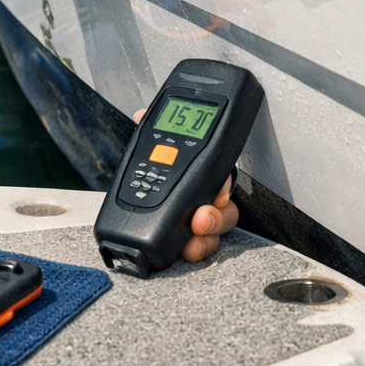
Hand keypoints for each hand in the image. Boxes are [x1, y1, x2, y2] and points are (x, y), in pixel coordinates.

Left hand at [132, 108, 239, 262]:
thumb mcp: (149, 149)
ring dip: (208, 238)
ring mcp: (201, 220)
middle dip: (216, 217)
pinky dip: (197, 250)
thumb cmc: (155, 173)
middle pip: (226, 209)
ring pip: (218, 231)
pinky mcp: (191, 239)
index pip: (221, 177)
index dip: (222, 186)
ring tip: (192, 242)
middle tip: (200, 221)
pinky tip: (186, 250)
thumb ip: (149, 132)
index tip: (218, 194)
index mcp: (200, 171)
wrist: (138, 209)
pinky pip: (204, 247)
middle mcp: (206, 196)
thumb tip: (140, 115)